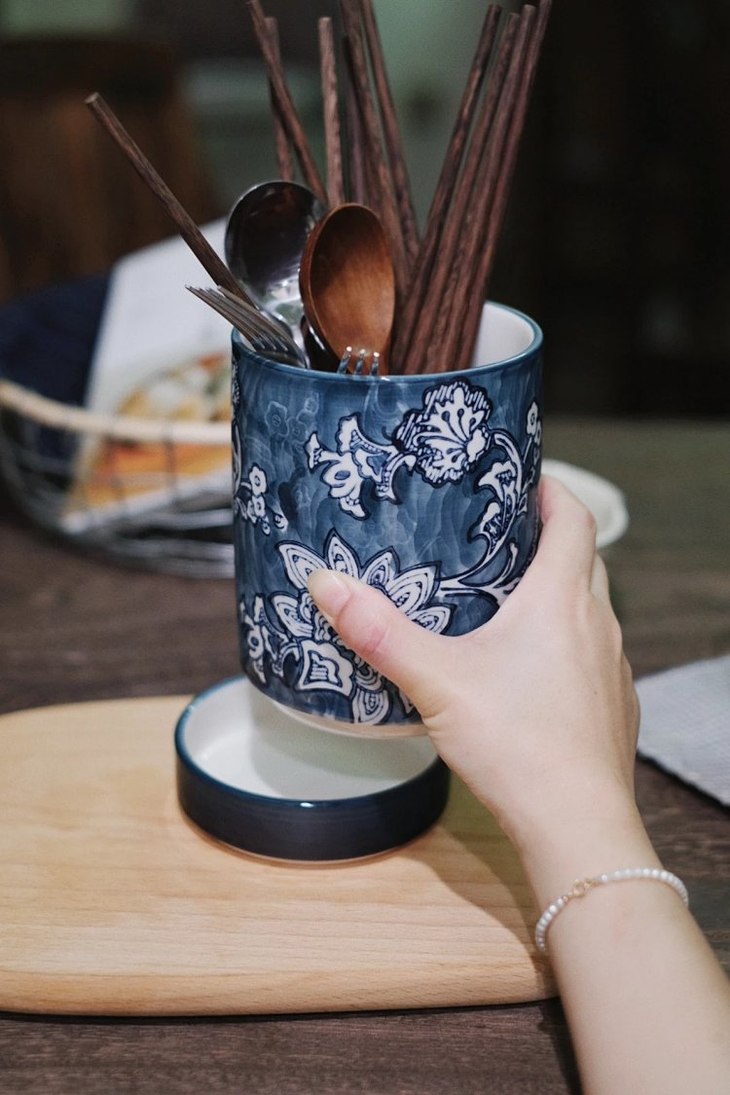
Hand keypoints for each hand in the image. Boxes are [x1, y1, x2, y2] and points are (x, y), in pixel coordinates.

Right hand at [308, 476, 642, 890]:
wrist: (575, 824)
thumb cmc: (515, 743)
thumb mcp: (436, 681)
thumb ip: (378, 632)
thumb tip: (325, 584)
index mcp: (561, 600)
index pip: (572, 519)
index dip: (551, 490)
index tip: (524, 478)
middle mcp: (597, 625)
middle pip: (583, 560)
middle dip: (548, 540)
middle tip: (500, 535)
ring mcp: (610, 669)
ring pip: (589, 610)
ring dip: (558, 594)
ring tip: (507, 600)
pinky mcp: (611, 708)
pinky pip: (591, 657)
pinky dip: (566, 645)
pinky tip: (529, 672)